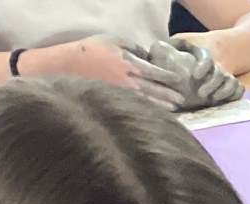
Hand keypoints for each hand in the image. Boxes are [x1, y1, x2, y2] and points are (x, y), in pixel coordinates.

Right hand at [56, 37, 181, 107]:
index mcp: (129, 64)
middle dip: (170, 95)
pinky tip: (156, 115)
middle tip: (182, 99)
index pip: (155, 72)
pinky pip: (135, 107)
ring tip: (175, 109)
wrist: (67, 65)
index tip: (180, 80)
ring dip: (162, 106)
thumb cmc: (90, 50)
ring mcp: (121, 93)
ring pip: (147, 101)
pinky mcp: (114, 101)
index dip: (169, 77)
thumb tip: (147, 56)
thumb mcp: (113, 41)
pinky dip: (147, 111)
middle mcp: (128, 81)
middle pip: (155, 89)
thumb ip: (133, 47)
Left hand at [130, 38, 242, 110]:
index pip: (207, 57)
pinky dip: (233, 95)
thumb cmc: (189, 51)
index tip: (196, 75)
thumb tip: (152, 52)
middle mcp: (217, 64)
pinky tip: (223, 101)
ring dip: (222, 91)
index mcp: (203, 53)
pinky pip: (239, 90)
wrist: (216, 53)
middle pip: (220, 73)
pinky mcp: (232, 85)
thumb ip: (165, 49)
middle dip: (212, 84)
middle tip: (200, 94)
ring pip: (231, 81)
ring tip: (211, 100)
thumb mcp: (178, 45)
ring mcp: (226, 75)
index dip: (203, 66)